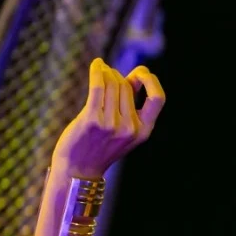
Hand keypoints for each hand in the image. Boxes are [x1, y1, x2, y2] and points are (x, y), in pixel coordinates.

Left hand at [52, 58, 165, 178]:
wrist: (76, 170)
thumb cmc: (98, 147)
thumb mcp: (124, 132)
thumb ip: (131, 108)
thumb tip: (134, 76)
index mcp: (143, 131)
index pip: (158, 98)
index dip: (151, 81)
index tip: (139, 74)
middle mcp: (130, 128)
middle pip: (127, 87)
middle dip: (117, 75)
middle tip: (107, 74)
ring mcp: (111, 125)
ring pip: (113, 84)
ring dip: (106, 72)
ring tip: (100, 70)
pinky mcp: (92, 120)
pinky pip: (98, 86)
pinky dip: (97, 71)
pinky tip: (96, 65)